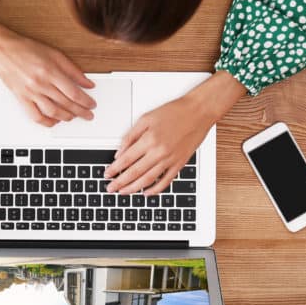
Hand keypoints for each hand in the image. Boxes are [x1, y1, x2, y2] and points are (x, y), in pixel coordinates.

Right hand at [0, 5, 95, 126]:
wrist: (3, 50)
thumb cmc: (27, 49)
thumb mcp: (55, 54)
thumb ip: (73, 70)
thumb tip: (87, 83)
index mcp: (51, 72)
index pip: (74, 93)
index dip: (85, 101)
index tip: (91, 104)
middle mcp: (41, 84)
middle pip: (66, 104)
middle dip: (80, 112)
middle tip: (88, 115)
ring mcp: (31, 93)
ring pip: (52, 112)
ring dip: (66, 117)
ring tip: (73, 117)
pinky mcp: (21, 98)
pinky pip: (35, 115)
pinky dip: (46, 122)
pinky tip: (53, 121)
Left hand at [104, 72, 246, 194]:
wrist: (198, 112)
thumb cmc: (174, 112)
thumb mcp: (146, 118)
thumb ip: (131, 136)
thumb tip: (119, 151)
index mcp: (149, 140)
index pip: (126, 159)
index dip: (114, 169)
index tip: (107, 174)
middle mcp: (159, 152)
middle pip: (135, 172)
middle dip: (120, 182)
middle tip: (110, 188)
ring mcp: (170, 160)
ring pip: (148, 180)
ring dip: (133, 188)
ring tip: (123, 192)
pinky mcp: (180, 163)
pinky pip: (166, 181)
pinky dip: (155, 189)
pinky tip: (146, 193)